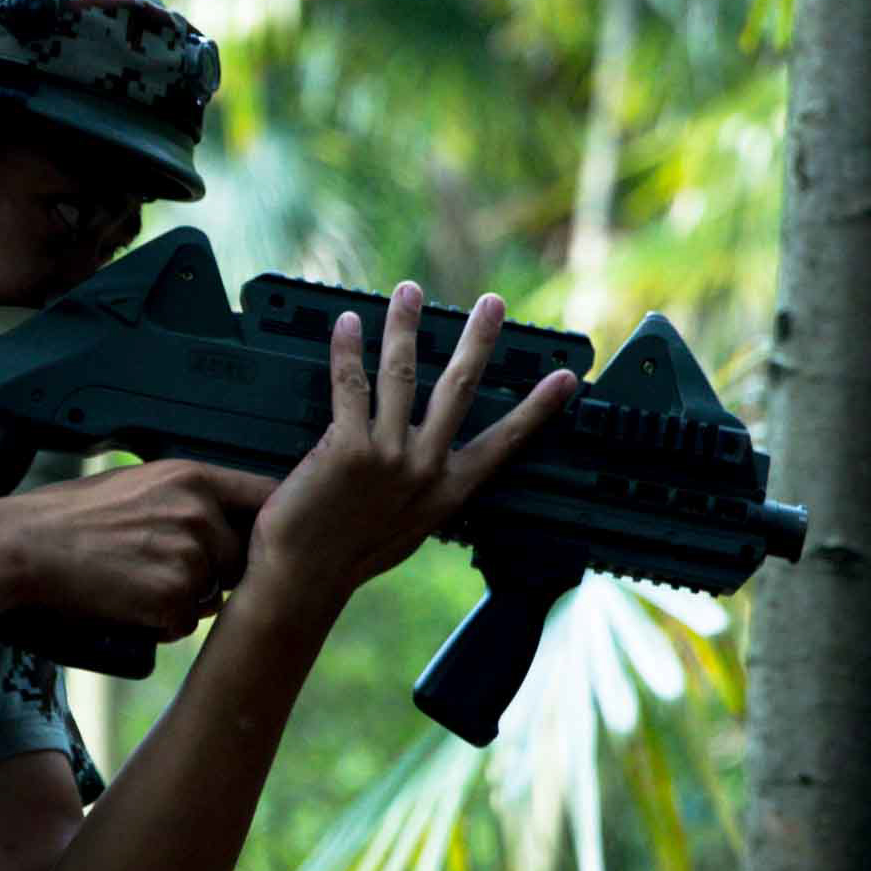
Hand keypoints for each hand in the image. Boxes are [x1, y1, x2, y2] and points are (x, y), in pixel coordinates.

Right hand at [0, 458, 275, 638]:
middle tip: (162, 569)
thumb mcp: (136, 483)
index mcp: (193, 478)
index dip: (268, 522)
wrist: (25, 546)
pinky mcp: (172, 598)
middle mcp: (199, 513)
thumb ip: (185, 496)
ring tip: (134, 583)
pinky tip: (127, 605)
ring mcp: (188, 557)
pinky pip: (186, 623)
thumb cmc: (68, 515)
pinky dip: (162, 624)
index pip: (264, 495)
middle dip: (214, 571)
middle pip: (241, 556)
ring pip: (214, 594)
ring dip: (186, 599)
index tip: (265, 538)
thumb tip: (219, 515)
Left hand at [249, 282, 577, 606]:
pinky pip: (350, 384)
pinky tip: (347, 323)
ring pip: (402, 373)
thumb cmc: (351, 556)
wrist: (305, 578)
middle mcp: (425, 469)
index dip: (537, 408)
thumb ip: (422, 492)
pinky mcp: (346, 448)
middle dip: (478, 340)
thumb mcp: (407, 529)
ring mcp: (387, 456)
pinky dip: (348, 349)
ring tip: (409, 291)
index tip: (565, 378)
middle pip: (459, 389)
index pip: (504, 442)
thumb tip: (432, 463)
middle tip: (492, 303)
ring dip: (405, 325)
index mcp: (447, 491)